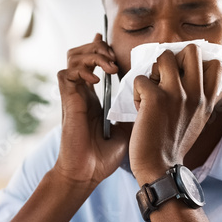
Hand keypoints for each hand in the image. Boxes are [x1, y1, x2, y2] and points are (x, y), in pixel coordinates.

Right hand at [53, 33, 130, 187]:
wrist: (88, 174)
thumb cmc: (105, 156)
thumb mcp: (129, 127)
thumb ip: (136, 108)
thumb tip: (155, 95)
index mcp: (94, 96)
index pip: (93, 62)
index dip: (102, 50)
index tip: (115, 48)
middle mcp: (82, 92)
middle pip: (81, 52)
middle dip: (98, 48)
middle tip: (114, 58)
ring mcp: (73, 95)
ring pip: (73, 57)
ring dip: (93, 55)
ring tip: (109, 66)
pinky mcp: (68, 102)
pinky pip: (66, 74)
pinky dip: (82, 71)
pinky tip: (97, 81)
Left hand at [129, 44, 221, 184]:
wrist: (159, 167)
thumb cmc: (173, 143)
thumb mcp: (197, 119)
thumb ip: (199, 97)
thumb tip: (192, 72)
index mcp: (207, 100)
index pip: (214, 63)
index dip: (196, 64)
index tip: (184, 77)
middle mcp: (196, 94)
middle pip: (190, 50)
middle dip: (174, 59)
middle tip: (165, 79)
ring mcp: (176, 94)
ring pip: (164, 57)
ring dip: (153, 72)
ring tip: (151, 91)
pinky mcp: (155, 98)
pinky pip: (141, 78)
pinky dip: (137, 91)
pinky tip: (141, 108)